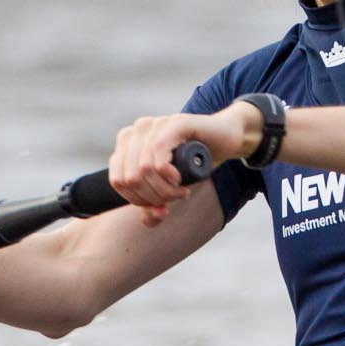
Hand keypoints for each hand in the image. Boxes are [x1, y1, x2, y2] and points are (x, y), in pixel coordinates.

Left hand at [109, 110, 243, 225]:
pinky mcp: (173, 125)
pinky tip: (180, 180)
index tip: (160, 205)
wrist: (227, 137)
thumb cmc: (198, 159)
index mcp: (127, 142)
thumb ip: (157, 200)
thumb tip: (150, 221)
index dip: (137, 199)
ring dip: (164, 190)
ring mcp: (154, 125)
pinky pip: (158, 159)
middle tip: (175, 199)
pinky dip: (169, 177)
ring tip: (182, 192)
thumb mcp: (173, 184)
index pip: (117, 180)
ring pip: (143, 171)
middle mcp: (136, 131)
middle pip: (130, 178)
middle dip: (153, 197)